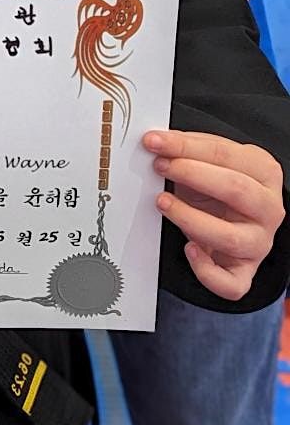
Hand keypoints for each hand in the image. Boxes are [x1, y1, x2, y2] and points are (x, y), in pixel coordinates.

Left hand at [145, 129, 284, 300]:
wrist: (233, 217)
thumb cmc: (219, 185)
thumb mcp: (209, 160)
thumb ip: (188, 149)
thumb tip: (156, 141)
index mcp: (264, 172)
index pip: (226, 155)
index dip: (186, 147)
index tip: (154, 142)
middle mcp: (268, 208)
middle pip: (235, 190)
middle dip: (192, 175)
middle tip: (160, 166)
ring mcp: (259, 243)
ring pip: (232, 238)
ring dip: (191, 218)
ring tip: (162, 202)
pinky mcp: (245, 271)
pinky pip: (232, 283)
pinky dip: (207, 270)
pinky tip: (188, 248)